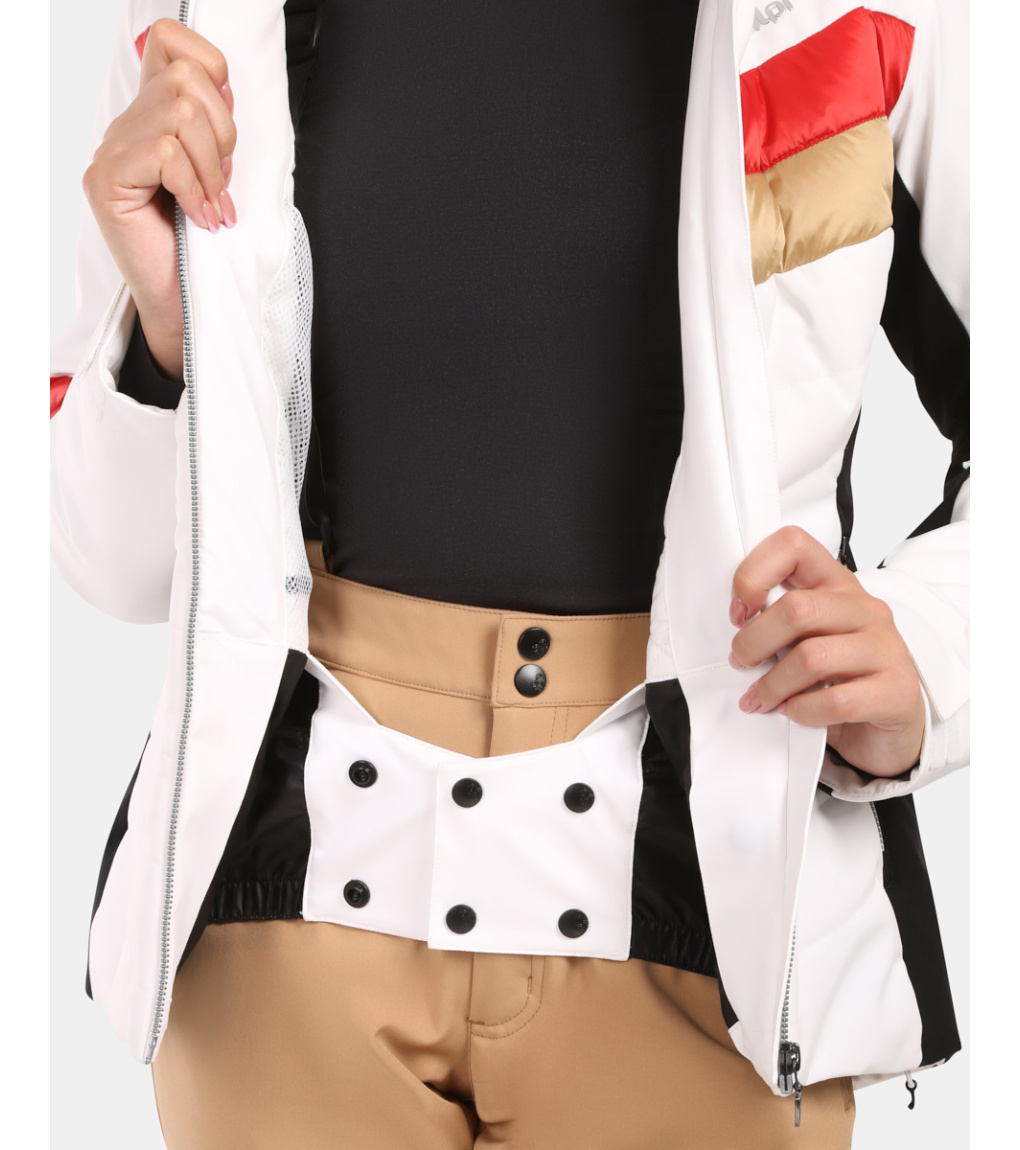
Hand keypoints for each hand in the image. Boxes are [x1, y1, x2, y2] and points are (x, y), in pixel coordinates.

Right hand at [81, 19, 236, 380]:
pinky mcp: (107, 181)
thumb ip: (217, 129)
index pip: (170, 41)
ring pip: (178, 112)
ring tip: (214, 205)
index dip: (210, 66)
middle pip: (184, 78)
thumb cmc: (207, 246)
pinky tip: (202, 219)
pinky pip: (164, 153)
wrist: (187, 305)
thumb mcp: (222, 175)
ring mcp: (111, 153)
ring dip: (211, 166)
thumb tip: (228, 88)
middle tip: (224, 185)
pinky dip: (194, 188)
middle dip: (222, 134)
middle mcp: (126, 126)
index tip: (225, 129)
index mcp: (153, 116)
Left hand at [728, 526, 923, 778]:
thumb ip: (777, 622)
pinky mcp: (897, 691)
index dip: (753, 574)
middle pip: (797, 609)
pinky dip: (803, 710)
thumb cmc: (838, 675)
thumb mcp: (806, 636)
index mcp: (837, 585)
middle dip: (754, 642)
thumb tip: (733, 630)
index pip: (793, 545)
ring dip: (772, 684)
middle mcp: (865, 609)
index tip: (739, 613)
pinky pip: (837, 701)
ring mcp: (886, 648)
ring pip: (813, 658)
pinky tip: (793, 713)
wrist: (885, 723)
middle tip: (740, 663)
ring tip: (759, 699)